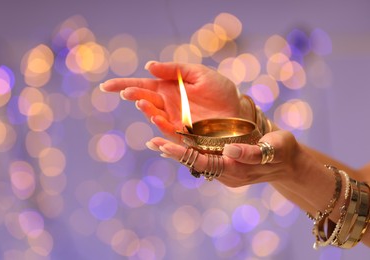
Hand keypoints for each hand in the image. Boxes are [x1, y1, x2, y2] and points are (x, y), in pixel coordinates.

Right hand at [100, 61, 254, 141]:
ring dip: (146, 110)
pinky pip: (168, 132)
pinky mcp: (183, 135)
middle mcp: (168, 105)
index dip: (124, 85)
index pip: (142, 86)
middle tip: (127, 93)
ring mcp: (174, 121)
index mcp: (169, 89)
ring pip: (154, 116)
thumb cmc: (220, 91)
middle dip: (134, 96)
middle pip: (144, 100)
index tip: (106, 86)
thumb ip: (175, 69)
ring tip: (142, 102)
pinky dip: (160, 127)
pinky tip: (155, 118)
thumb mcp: (199, 74)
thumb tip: (149, 66)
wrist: (238, 112)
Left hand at [146, 130, 300, 187]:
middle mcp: (226, 173)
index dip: (182, 153)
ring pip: (196, 160)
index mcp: (236, 170)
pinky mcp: (225, 164)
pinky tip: (177, 142)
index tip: (163, 144)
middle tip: (152, 142)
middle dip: (174, 152)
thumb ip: (251, 153)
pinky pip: (203, 157)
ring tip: (157, 141)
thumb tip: (229, 150)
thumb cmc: (283, 152)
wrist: (288, 163)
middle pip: (194, 162)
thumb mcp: (273, 149)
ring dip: (178, 151)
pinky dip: (189, 150)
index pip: (203, 161)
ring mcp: (225, 170)